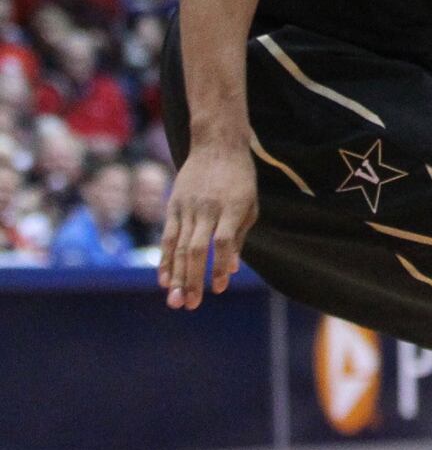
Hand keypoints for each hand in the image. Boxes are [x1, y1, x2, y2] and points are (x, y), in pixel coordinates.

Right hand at [158, 138, 257, 309]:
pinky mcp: (173, 206)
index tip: (219, 289)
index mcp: (232, 207)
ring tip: (175, 300)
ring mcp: (187, 207)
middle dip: (192, 279)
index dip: (219, 266)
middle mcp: (207, 208)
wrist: (217, 145)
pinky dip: (165, 259)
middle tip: (190, 305)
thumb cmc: (239, 179)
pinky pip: (167, 236)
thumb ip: (238, 237)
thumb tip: (230, 270)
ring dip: (176, 275)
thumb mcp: (249, 204)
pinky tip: (164, 280)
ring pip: (179, 246)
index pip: (223, 241)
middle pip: (197, 248)